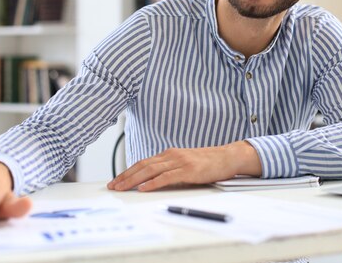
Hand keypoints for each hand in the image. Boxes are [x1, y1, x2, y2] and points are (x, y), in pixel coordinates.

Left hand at [107, 141, 260, 191]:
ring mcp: (180, 161)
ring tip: (122, 187)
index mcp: (169, 154)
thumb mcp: (185, 163)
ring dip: (133, 179)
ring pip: (151, 170)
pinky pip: (167, 177)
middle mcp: (172, 155)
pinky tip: (144, 187)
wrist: (228, 157)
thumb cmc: (208, 162)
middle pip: (143, 165)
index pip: (143, 162)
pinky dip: (153, 182)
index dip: (128, 171)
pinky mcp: (188, 170)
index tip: (116, 180)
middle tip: (113, 186)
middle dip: (125, 176)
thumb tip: (154, 181)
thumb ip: (170, 168)